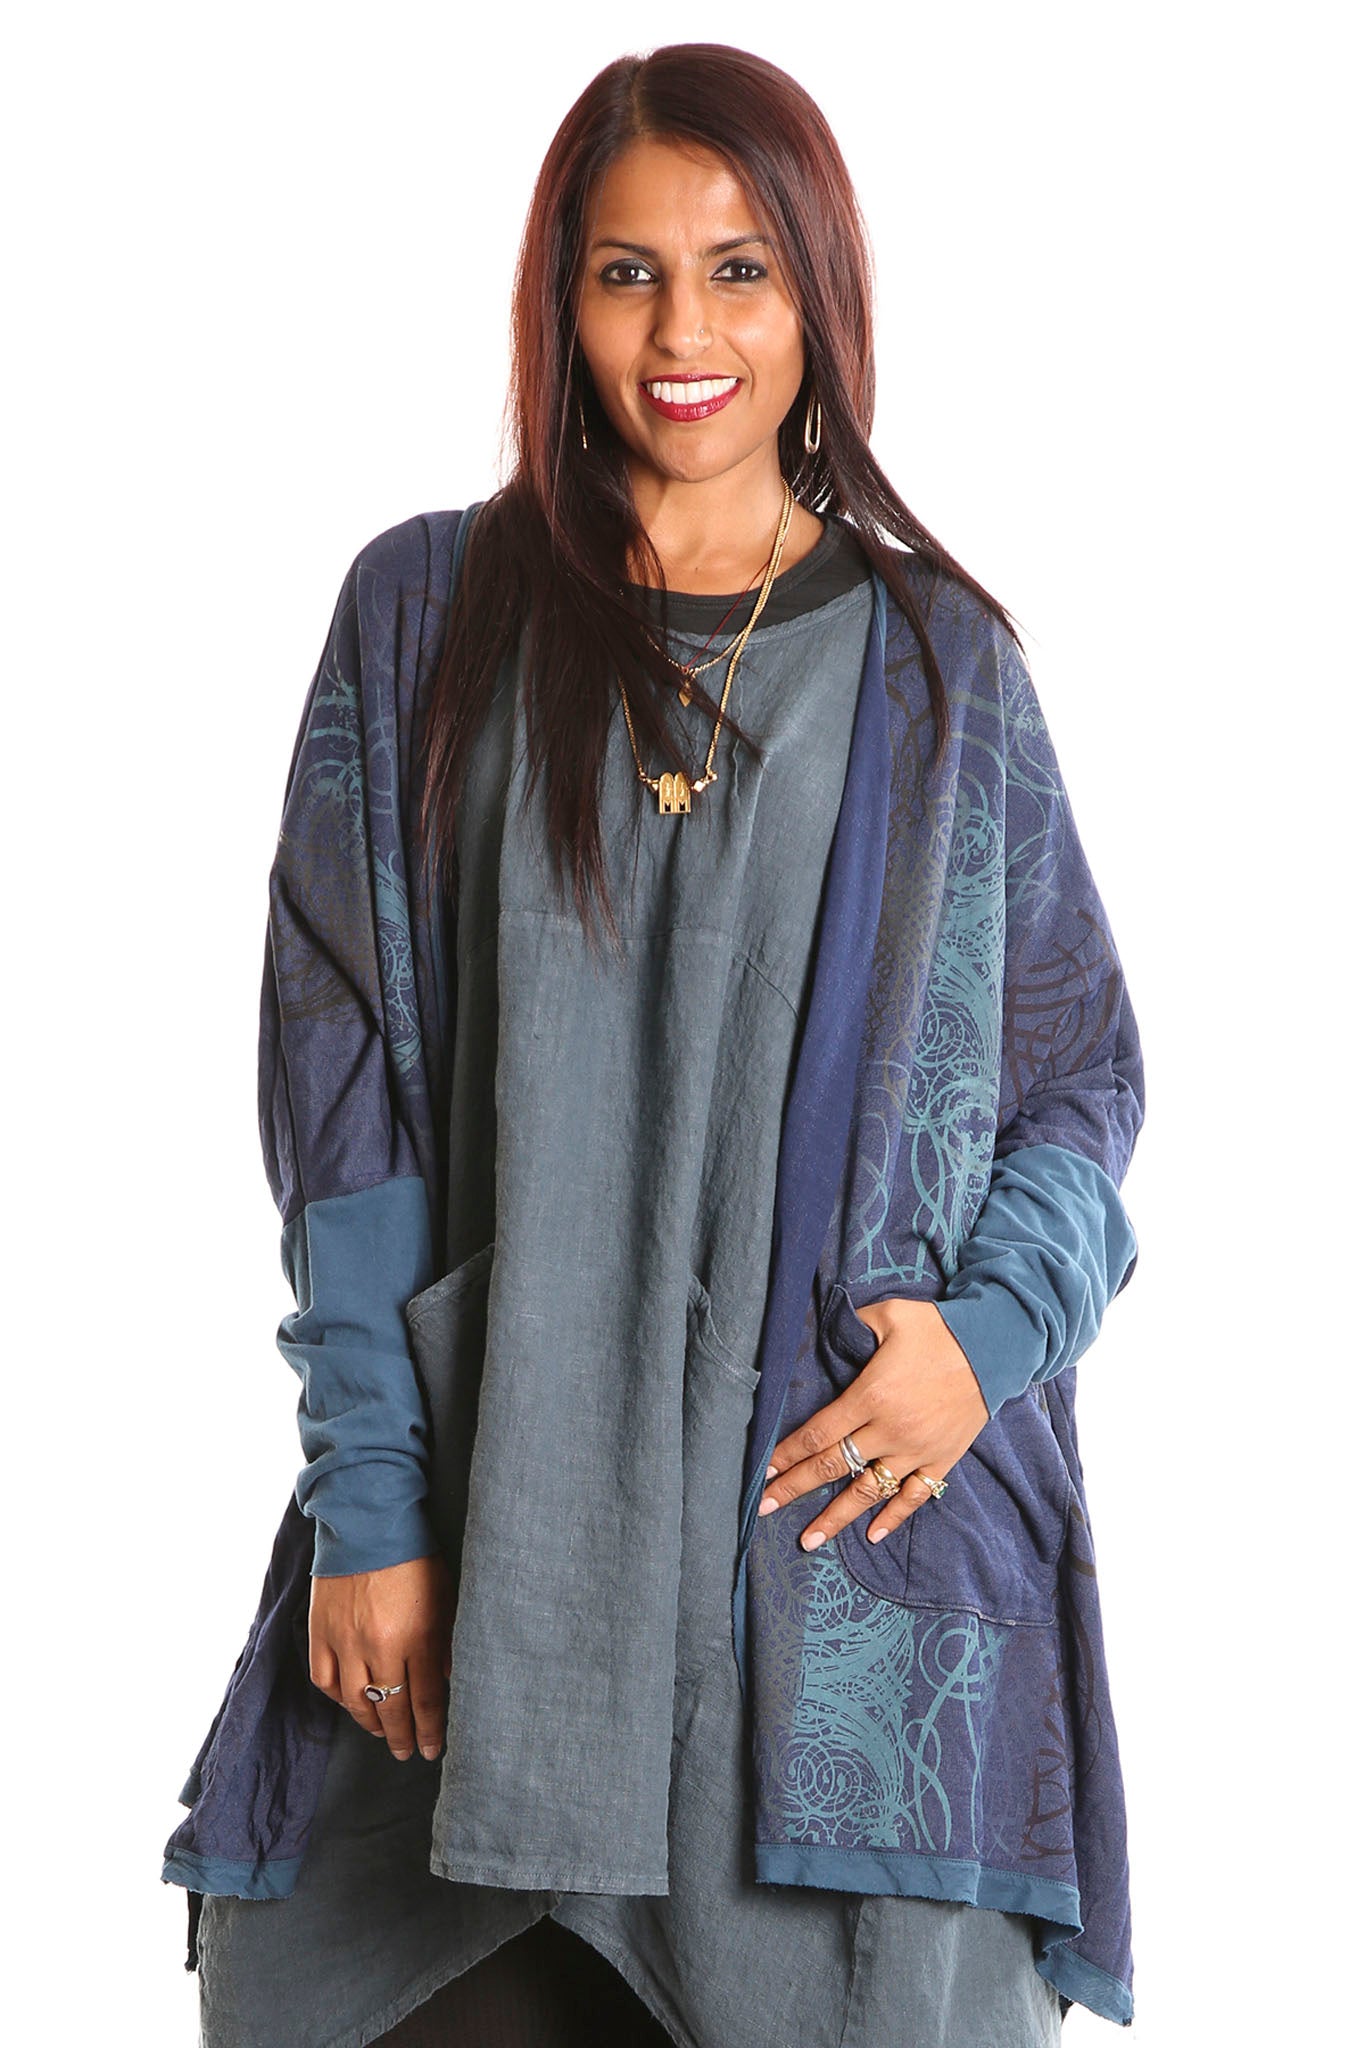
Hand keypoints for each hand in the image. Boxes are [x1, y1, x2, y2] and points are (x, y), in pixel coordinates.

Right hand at [308, 1552, 455, 1762]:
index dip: (429, 1731)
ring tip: (381, 1732)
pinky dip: (338, 1698)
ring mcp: (346, 1641)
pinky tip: (351, 1702)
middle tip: (405, 1752)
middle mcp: (380, 1646)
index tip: (432, 1748)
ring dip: (369, 1723)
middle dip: (400, 1737)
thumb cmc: (414, 1556)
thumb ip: (447, 1642)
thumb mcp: (445, 1596)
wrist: (367, 1522)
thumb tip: (448, 1681)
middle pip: (391, 1708)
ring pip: (356, 1702)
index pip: (425, 1701)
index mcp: (417, 1636)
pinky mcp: (320, 1632)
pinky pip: (326, 1680)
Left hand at [757, 1300, 989, 1551]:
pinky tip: (872, 1535)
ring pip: (868, 1491)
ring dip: (835, 1517)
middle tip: (764, 1507)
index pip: (818, 1433)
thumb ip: (853, 1325)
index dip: (787, 1454)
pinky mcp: (942, 1459)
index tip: (764, 1471)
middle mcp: (889, 1430)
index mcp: (871, 1396)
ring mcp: (917, 1450)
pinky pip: (915, 1496)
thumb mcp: (889, 1315)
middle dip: (795, 1488)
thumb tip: (827, 1330)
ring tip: (808, 1540)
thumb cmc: (939, 1329)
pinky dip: (893, 1516)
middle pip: (833, 1466)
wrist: (996, 1348)